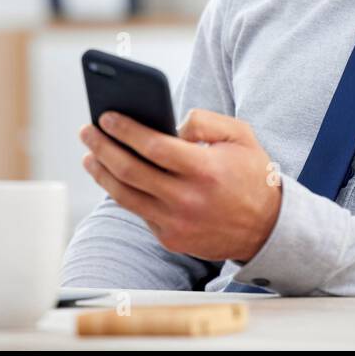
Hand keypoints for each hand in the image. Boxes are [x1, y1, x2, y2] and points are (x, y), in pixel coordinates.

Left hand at [78, 108, 282, 262]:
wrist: (268, 228)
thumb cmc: (252, 174)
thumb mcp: (240, 136)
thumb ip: (205, 120)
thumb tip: (170, 124)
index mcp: (205, 170)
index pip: (153, 147)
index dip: (125, 130)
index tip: (106, 116)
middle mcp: (187, 199)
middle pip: (130, 171)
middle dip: (102, 147)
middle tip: (87, 131)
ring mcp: (176, 223)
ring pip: (125, 195)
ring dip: (101, 172)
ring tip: (90, 154)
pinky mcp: (170, 239)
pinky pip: (139, 211)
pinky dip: (122, 192)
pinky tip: (112, 176)